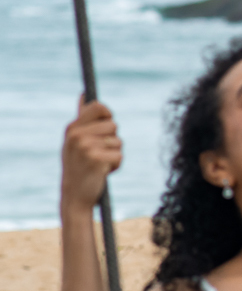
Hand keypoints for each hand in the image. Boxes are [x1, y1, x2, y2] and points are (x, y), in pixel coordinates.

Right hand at [61, 98, 121, 213]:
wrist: (75, 196)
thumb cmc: (78, 166)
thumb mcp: (75, 140)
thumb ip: (82, 118)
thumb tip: (84, 94)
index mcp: (72, 128)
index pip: (99, 107)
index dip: (108, 116)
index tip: (105, 129)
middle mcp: (77, 135)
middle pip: (113, 125)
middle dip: (112, 141)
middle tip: (97, 154)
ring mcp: (85, 147)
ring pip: (118, 142)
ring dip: (114, 154)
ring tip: (99, 164)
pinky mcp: (96, 159)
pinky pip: (119, 155)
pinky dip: (116, 165)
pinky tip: (102, 172)